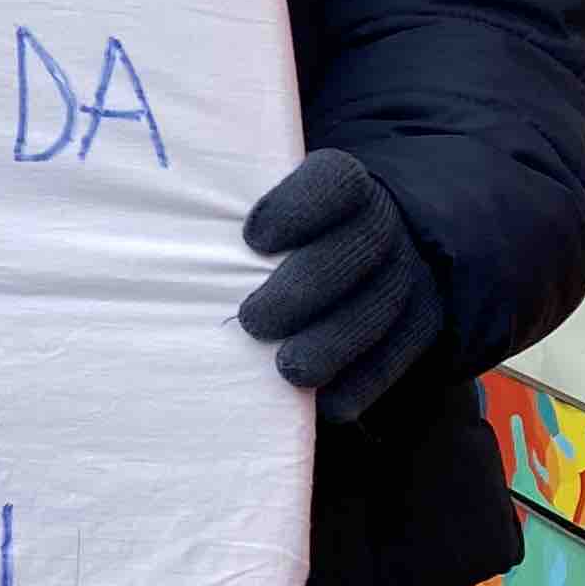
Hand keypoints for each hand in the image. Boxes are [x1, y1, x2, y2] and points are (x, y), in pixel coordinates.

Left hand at [238, 150, 445, 425]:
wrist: (372, 244)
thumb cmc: (285, 228)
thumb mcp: (259, 193)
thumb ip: (225, 192)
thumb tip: (161, 186)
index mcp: (345, 184)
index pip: (335, 183)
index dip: (298, 208)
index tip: (252, 238)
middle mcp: (385, 224)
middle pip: (358, 248)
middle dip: (305, 288)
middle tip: (254, 320)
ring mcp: (410, 273)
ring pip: (383, 304)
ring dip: (335, 341)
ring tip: (288, 367)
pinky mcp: (423, 322)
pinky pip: (403, 352)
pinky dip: (365, 381)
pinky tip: (327, 402)